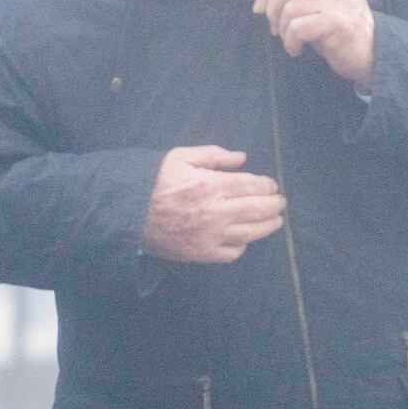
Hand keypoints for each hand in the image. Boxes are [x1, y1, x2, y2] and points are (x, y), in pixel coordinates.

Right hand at [142, 146, 285, 263]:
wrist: (127, 212)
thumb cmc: (153, 180)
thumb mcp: (181, 157)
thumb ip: (214, 155)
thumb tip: (242, 158)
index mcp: (211, 185)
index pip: (251, 185)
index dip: (267, 186)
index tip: (272, 186)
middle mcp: (215, 212)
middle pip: (257, 209)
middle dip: (274, 205)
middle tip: (281, 203)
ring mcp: (209, 236)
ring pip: (250, 233)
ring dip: (267, 226)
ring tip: (275, 221)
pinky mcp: (201, 253)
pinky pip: (231, 253)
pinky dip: (242, 246)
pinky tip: (245, 239)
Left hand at [252, 0, 374, 87]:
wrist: (371, 54)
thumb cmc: (337, 30)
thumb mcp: (317, 5)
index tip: (258, 9)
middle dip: (271, 10)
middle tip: (274, 29)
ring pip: (289, 9)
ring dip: (282, 30)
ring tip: (290, 41)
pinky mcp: (337, 21)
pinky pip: (297, 28)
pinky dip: (290, 42)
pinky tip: (296, 50)